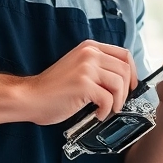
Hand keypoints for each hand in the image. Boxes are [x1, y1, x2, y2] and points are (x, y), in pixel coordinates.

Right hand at [24, 40, 138, 124]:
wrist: (30, 97)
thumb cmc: (53, 89)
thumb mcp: (78, 68)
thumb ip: (97, 68)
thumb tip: (122, 80)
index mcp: (89, 48)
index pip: (124, 54)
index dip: (132, 72)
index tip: (130, 87)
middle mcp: (89, 54)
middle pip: (125, 69)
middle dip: (126, 91)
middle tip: (117, 103)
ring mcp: (86, 68)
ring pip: (119, 84)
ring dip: (117, 102)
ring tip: (106, 110)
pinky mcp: (83, 84)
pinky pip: (108, 99)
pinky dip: (106, 110)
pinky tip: (97, 114)